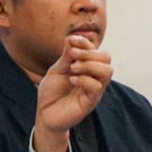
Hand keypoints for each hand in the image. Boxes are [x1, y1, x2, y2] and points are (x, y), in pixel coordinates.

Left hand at [33, 35, 112, 151]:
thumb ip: (66, 56)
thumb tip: (71, 38)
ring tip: (73, 69)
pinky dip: (84, 79)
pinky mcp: (91, 101)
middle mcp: (93, 77)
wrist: (44, 114)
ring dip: (89, 65)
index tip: (71, 40)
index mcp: (86, 68)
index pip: (96, 50)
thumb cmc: (51, 92)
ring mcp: (94, 90)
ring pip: (107, 71)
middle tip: (72, 56)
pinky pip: (97, 86)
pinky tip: (71, 80)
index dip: (85, 42)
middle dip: (89, 52)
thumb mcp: (57, 70)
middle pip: (107, 58)